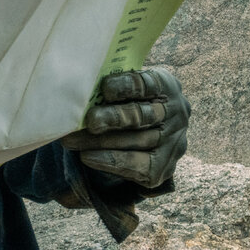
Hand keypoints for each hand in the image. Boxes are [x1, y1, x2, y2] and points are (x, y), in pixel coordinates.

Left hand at [63, 66, 188, 188]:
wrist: (142, 136)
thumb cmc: (127, 103)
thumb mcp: (126, 90)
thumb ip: (111, 87)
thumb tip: (77, 88)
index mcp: (165, 86)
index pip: (149, 83)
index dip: (127, 86)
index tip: (105, 88)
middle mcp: (176, 113)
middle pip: (143, 115)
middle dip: (114, 117)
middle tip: (89, 120)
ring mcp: (173, 141)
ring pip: (136, 141)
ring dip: (101, 142)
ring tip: (72, 141)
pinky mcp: (164, 166)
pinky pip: (137, 165)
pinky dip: (111, 161)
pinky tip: (87, 157)